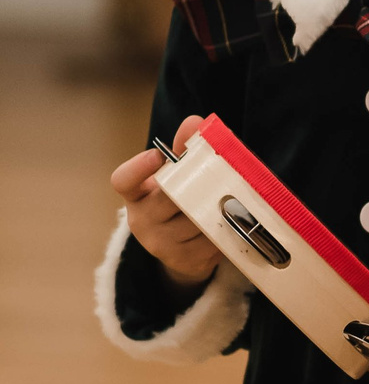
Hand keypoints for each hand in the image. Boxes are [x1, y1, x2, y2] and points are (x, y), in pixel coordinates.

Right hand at [108, 114, 221, 289]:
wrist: (184, 248)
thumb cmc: (181, 201)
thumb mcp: (179, 176)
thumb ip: (186, 149)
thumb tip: (196, 122)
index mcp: (136, 194)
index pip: (123, 181)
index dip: (138, 168)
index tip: (157, 155)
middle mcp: (140, 220)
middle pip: (169, 199)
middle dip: (196, 187)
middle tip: (219, 177)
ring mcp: (159, 244)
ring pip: (196, 220)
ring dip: (217, 209)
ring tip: (230, 202)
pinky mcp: (183, 260)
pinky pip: (211, 240)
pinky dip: (225, 229)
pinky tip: (229, 224)